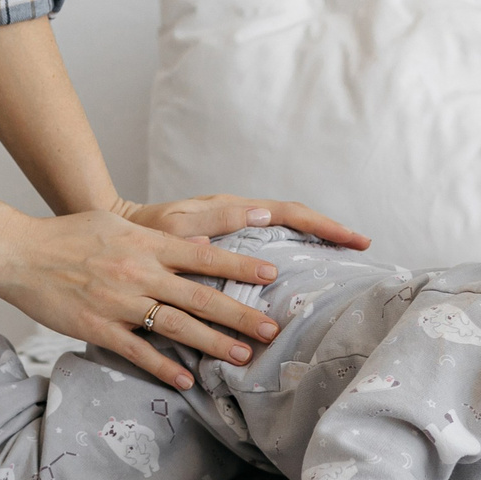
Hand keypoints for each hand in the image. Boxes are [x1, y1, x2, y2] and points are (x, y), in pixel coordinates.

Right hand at [0, 206, 287, 389]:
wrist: (20, 252)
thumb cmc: (70, 235)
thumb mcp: (118, 225)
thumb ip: (158, 238)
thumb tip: (200, 242)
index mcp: (147, 245)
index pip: (204, 257)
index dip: (240, 268)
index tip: (272, 276)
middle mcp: (139, 274)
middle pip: (200, 296)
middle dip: (240, 314)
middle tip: (273, 329)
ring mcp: (119, 303)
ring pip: (176, 326)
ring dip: (213, 344)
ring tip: (243, 357)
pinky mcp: (97, 328)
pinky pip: (137, 352)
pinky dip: (164, 367)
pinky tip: (187, 382)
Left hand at [119, 194, 370, 252]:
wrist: (117, 231)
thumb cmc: (144, 229)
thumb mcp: (176, 225)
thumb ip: (217, 219)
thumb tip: (263, 214)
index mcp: (233, 208)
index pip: (290, 212)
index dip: (324, 225)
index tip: (353, 238)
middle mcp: (239, 215)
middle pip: (296, 219)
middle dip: (330, 231)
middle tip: (362, 245)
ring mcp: (235, 228)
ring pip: (284, 232)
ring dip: (315, 242)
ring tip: (343, 259)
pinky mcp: (226, 244)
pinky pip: (265, 247)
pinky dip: (290, 254)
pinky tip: (304, 271)